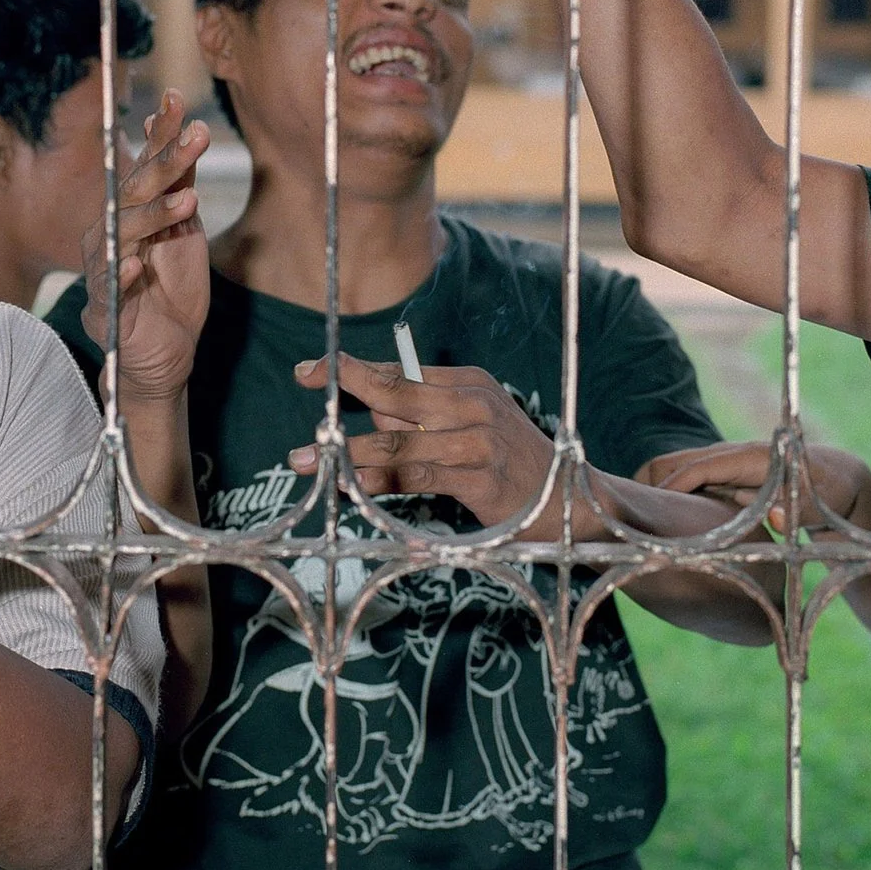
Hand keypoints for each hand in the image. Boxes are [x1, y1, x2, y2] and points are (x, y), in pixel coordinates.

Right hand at [88, 89, 210, 403]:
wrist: (166, 354)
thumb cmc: (172, 289)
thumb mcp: (185, 232)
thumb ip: (180, 188)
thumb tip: (184, 132)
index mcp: (131, 213)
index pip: (145, 165)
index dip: (161, 134)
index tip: (178, 99)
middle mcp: (112, 233)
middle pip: (135, 191)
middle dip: (165, 163)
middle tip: (198, 139)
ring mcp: (105, 269)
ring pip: (122, 234)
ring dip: (153, 216)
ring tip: (186, 203)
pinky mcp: (105, 308)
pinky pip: (109, 287)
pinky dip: (123, 275)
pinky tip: (137, 265)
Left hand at [285, 351, 554, 530]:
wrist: (569, 498)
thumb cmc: (509, 461)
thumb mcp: (471, 426)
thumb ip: (423, 419)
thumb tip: (371, 418)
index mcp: (469, 382)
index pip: (399, 372)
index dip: (351, 371)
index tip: (308, 371)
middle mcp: (474, 403)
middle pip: (394, 397)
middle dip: (341, 401)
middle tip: (301, 412)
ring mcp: (479, 440)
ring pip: (399, 443)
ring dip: (350, 454)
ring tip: (310, 463)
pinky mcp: (482, 478)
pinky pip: (418, 477)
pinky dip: (380, 481)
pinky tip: (352, 486)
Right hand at [640, 439, 870, 535]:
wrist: (839, 480)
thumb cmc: (830, 493)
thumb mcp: (820, 504)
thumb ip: (800, 509)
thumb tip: (779, 518)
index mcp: (749, 458)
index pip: (699, 468)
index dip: (673, 489)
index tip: (650, 514)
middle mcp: (731, 457)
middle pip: (674, 463)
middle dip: (647, 486)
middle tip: (625, 520)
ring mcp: (725, 467)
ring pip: (674, 471)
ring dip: (652, 493)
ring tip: (631, 524)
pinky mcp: (723, 478)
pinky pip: (685, 483)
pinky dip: (667, 498)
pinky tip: (656, 525)